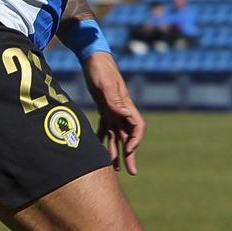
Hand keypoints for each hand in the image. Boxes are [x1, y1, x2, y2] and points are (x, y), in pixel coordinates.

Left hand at [83, 51, 144, 174]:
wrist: (94, 58)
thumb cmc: (100, 69)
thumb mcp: (106, 84)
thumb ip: (115, 100)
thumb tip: (126, 115)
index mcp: (126, 105)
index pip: (137, 127)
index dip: (136, 140)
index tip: (130, 150)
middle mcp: (122, 111)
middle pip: (129, 137)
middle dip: (130, 155)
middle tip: (132, 172)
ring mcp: (113, 110)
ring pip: (117, 136)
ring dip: (116, 152)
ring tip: (115, 169)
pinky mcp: (104, 109)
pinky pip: (106, 128)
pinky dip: (103, 140)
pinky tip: (99, 151)